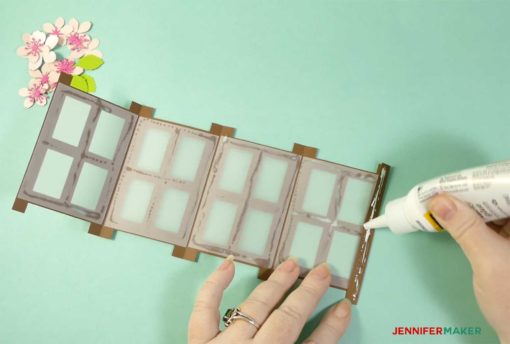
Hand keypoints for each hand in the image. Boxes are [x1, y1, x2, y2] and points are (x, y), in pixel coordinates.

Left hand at [189, 257, 351, 343]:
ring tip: (292, 264)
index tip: (344, 308)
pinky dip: (215, 285)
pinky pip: (205, 309)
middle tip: (322, 271)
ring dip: (276, 284)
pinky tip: (230, 264)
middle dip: (308, 294)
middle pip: (288, 320)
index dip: (331, 328)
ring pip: (255, 308)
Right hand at [429, 193, 509, 343]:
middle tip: (447, 187)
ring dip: (472, 203)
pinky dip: (473, 218)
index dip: (489, 180)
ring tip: (445, 198)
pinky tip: (454, 215)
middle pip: (504, 196)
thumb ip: (466, 228)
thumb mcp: (489, 261)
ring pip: (497, 207)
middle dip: (477, 190)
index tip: (461, 177)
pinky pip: (492, 222)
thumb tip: (439, 199)